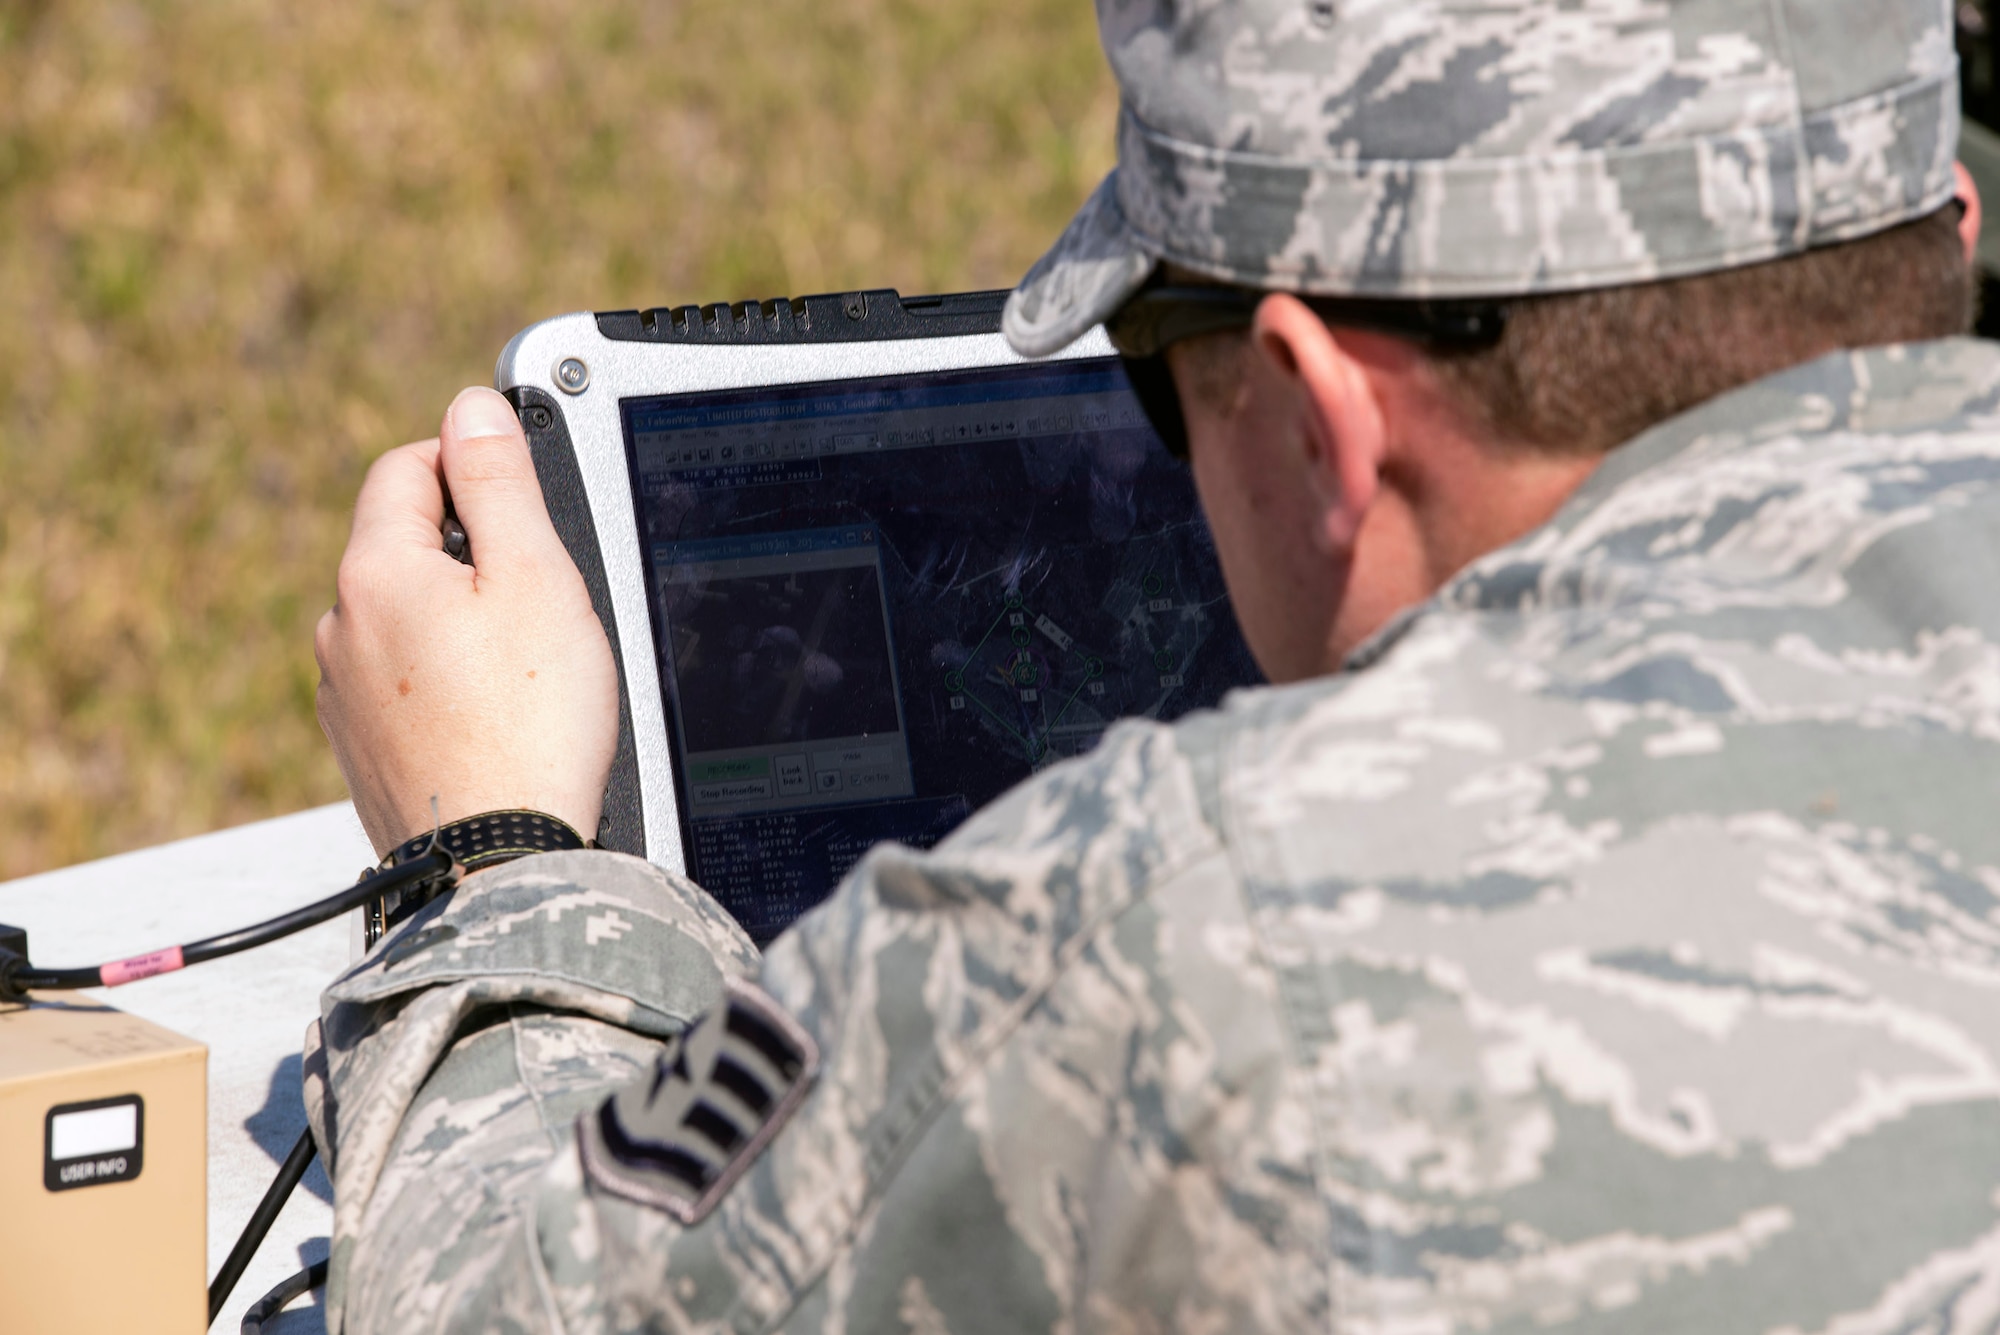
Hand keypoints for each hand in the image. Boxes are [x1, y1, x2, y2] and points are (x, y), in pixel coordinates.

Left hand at [315, 386, 618, 856]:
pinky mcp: (365, 751)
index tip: (521, 488)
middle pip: (403, 543)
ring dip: (459, 618)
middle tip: (545, 586)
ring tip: (529, 663)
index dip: (469, 459)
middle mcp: (342, 627)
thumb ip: (499, 482)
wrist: (500, 864)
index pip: (408, 465)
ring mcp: (345, 696)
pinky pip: (406, 684)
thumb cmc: (530, 724)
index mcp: (375, 571)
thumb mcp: (533, 576)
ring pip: (405, 618)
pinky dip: (449, 681)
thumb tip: (473, 406)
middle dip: (470, 547)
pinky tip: (501, 714)